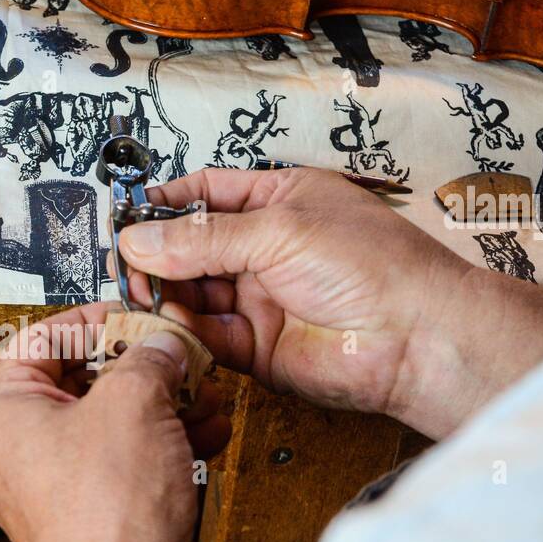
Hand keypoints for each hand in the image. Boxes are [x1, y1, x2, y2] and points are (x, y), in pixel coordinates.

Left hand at [0, 304, 230, 541]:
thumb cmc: (104, 515)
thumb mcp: (133, 402)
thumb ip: (148, 357)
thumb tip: (161, 343)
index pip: (39, 339)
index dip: (92, 319)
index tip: (133, 313)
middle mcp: (14, 449)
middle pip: (81, 380)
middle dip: (142, 367)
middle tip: (177, 352)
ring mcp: (52, 484)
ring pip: (110, 421)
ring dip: (164, 403)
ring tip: (203, 392)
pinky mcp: (89, 510)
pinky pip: (124, 459)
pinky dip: (164, 442)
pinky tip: (206, 430)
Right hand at [117, 168, 542, 438]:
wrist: (413, 338)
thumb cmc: (375, 267)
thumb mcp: (278, 229)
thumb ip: (203, 238)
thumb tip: (142, 239)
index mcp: (279, 202)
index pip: (208, 194)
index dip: (166, 203)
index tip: (128, 215)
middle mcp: (266, 250)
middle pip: (192, 248)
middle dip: (158, 256)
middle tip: (129, 264)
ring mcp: (260, 299)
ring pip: (193, 294)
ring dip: (166, 295)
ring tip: (143, 295)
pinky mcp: (256, 347)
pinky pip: (206, 336)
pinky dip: (184, 332)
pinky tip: (170, 323)